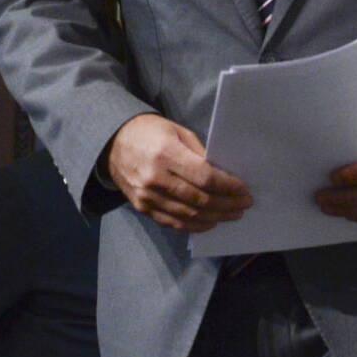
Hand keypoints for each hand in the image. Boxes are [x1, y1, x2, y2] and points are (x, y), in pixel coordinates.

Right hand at [104, 113, 250, 232]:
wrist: (112, 143)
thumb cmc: (150, 132)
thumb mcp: (178, 131)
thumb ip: (199, 153)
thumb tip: (222, 174)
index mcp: (166, 154)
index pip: (205, 177)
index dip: (228, 187)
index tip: (244, 190)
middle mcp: (155, 178)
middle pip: (199, 199)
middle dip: (227, 204)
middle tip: (244, 205)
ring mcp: (146, 196)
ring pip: (188, 214)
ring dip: (215, 218)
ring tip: (232, 215)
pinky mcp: (141, 207)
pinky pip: (172, 222)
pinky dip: (194, 225)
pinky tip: (209, 222)